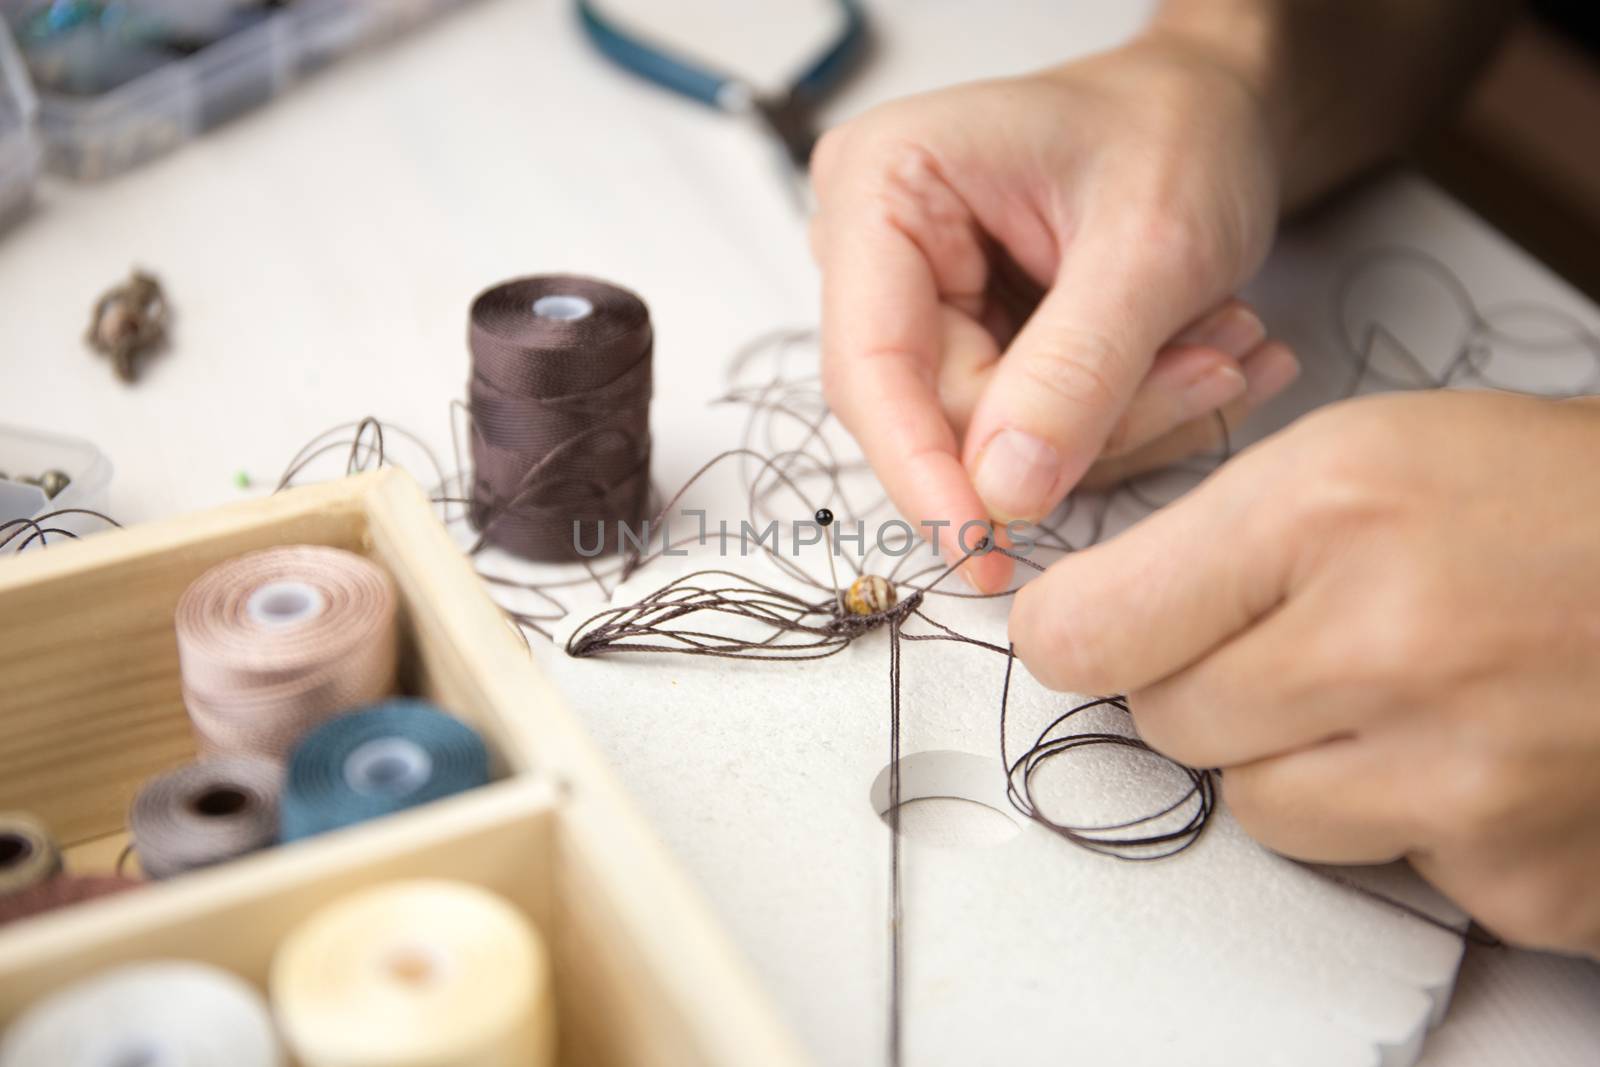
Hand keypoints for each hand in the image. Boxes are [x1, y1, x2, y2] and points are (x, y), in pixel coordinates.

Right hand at [811, 31, 1299, 590]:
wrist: (1212, 107)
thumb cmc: (1177, 128)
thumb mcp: (1151, 241)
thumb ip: (1078, 370)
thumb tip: (1005, 495)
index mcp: (883, 187)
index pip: (871, 366)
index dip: (921, 471)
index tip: (981, 552)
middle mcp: (878, 250)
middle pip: (937, 413)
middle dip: (1079, 426)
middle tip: (1211, 371)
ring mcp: (920, 302)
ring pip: (993, 438)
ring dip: (1123, 418)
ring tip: (1224, 341)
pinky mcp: (970, 343)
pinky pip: (1028, 433)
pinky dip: (1124, 414)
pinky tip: (1198, 353)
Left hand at [1010, 390, 1599, 954]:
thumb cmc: (1550, 500)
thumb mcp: (1363, 450)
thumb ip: (1209, 540)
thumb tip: (1076, 628)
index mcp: (1332, 512)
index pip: (1092, 630)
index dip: (1080, 632)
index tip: (1088, 631)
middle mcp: (1392, 646)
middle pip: (1167, 725)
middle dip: (1209, 685)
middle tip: (1303, 640)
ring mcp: (1464, 776)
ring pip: (1258, 811)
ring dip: (1297, 762)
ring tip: (1396, 692)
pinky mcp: (1519, 876)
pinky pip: (1378, 867)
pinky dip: (1403, 818)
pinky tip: (1473, 748)